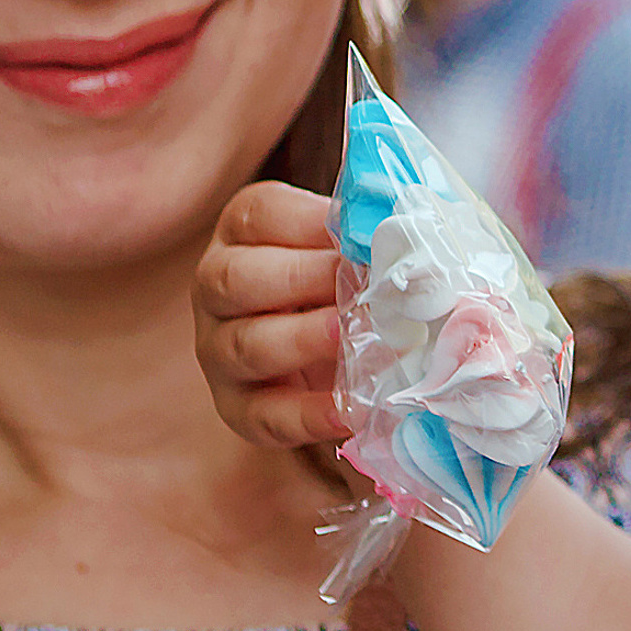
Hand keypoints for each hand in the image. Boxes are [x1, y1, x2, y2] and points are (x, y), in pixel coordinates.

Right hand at [194, 180, 349, 450]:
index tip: (357, 235)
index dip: (307, 224)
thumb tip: (413, 227)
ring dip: (301, 341)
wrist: (325, 355)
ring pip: (244, 345)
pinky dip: (308, 414)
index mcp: (244, 234)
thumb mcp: (348, 245)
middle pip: (235, 279)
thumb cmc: (343, 281)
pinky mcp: (239, 408)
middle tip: (357, 285)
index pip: (259, 216)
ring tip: (350, 337)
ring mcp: (220, 350)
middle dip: (299, 279)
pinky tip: (351, 409)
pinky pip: (264, 414)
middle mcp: (218, 289)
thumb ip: (368, 235)